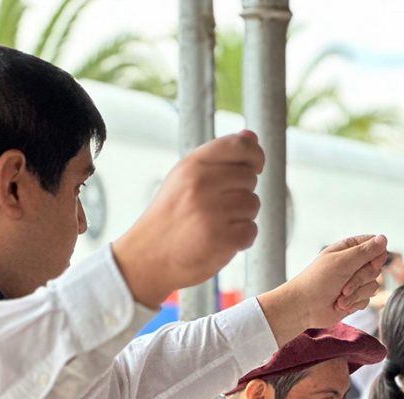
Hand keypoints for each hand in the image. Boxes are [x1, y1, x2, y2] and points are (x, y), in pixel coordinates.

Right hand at [112, 131, 264, 306]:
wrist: (148, 257)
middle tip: (215, 207)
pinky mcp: (222, 238)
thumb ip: (219, 157)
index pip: (240, 145)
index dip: (255, 154)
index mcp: (193, 164)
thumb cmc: (171, 216)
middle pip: (250, 178)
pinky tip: (219, 240)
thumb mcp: (185, 178)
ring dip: (241, 217)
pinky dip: (240, 239)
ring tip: (215, 224)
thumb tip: (252, 136)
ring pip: (253, 205)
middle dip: (240, 192)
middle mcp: (203, 184)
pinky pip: (251, 231)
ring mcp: (212, 212)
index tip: (255, 166)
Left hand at [258, 234, 386, 345]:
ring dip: (356, 294)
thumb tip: (384, 238)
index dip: (377, 255)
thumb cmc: (318, 281)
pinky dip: (354, 303)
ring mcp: (354, 282)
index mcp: (348, 249)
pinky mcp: (355, 298)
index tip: (371, 263)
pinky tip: (340, 304)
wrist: (305, 307)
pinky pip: (368, 299)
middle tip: (344, 285)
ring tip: (340, 297)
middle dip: (361, 279)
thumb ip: (366, 251)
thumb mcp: (343, 262)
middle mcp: (353, 264)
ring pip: (373, 286)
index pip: (374, 245)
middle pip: (376, 267)